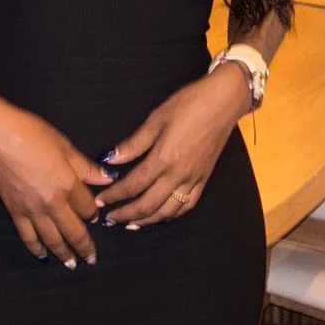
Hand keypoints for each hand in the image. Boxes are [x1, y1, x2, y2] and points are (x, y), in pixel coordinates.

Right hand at [0, 94, 114, 267]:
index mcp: (68, 184)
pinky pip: (28, 236)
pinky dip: (36, 249)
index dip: (94, 213)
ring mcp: (33, 210)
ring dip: (64, 254)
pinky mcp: (15, 212)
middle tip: (92, 259)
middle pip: (74, 230)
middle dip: (85, 246)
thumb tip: (108, 178)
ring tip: (72, 264)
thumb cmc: (33, 133)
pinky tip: (43, 256)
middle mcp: (53, 203)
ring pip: (52, 239)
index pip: (88, 208)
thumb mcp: (65, 146)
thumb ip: (86, 167)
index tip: (96, 216)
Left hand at [95, 65, 251, 227]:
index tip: (100, 200)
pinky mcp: (205, 179)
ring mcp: (194, 179)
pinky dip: (171, 215)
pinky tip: (161, 215)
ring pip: (168, 211)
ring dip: (147, 220)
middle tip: (110, 218)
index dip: (114, 195)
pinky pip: (187, 206)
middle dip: (126, 214)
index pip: (133, 185)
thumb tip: (109, 159)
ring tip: (131, 222)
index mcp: (164, 158)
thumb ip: (133, 143)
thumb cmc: (189, 104)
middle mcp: (179, 175)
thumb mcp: (156, 119)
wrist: (224, 101)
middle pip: (148, 205)